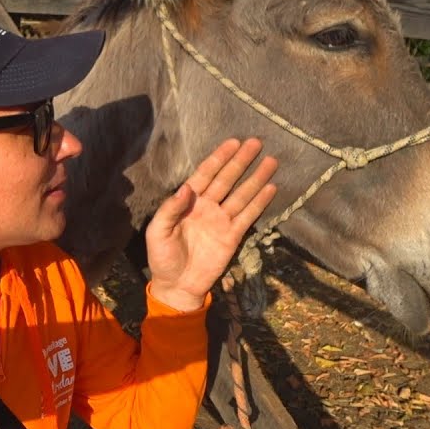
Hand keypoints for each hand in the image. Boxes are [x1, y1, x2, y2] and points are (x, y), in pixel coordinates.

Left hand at [145, 138, 277, 311]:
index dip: (218, 158)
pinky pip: (248, 216)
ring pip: (241, 194)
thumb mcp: (158, 232)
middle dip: (240, 161)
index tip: (233, 142)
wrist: (177, 286)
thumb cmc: (162, 257)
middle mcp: (207, 206)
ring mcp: (221, 220)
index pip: (205, 174)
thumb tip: (186, 188)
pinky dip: (260, 202)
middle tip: (256, 143)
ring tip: (271, 161)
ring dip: (256, 178)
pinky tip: (271, 188)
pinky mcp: (233, 236)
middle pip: (227, 179)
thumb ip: (170, 209)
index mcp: (188, 202)